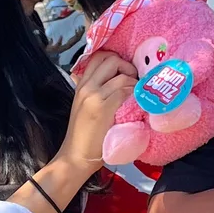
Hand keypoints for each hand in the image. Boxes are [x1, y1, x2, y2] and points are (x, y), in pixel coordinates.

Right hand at [62, 50, 136, 170]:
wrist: (76, 155)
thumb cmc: (83, 134)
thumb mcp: (83, 106)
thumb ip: (92, 91)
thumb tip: (108, 80)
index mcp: (81, 85)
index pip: (98, 56)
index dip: (115, 59)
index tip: (123, 72)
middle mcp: (87, 87)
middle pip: (111, 60)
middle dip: (127, 66)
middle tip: (133, 81)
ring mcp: (95, 97)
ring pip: (122, 76)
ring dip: (134, 83)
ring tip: (136, 94)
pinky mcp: (104, 109)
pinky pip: (125, 91)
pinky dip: (135, 93)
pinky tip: (137, 102)